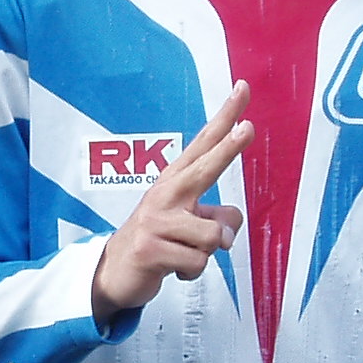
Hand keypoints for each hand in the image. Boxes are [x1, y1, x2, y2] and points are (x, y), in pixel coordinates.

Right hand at [91, 82, 251, 322]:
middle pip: (204, 168)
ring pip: (214, 236)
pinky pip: (198, 262)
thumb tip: (226, 233)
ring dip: (209, 252)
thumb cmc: (159, 240)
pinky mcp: (150, 249)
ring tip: (187, 253)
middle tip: (248, 129)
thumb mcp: (189, 224)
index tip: (242, 90)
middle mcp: (165, 194)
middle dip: (228, 149)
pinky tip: (174, 268)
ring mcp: (156, 221)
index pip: (204, 143)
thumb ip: (216, 218)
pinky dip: (193, 272)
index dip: (225, 117)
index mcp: (174, 181)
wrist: (114, 272)